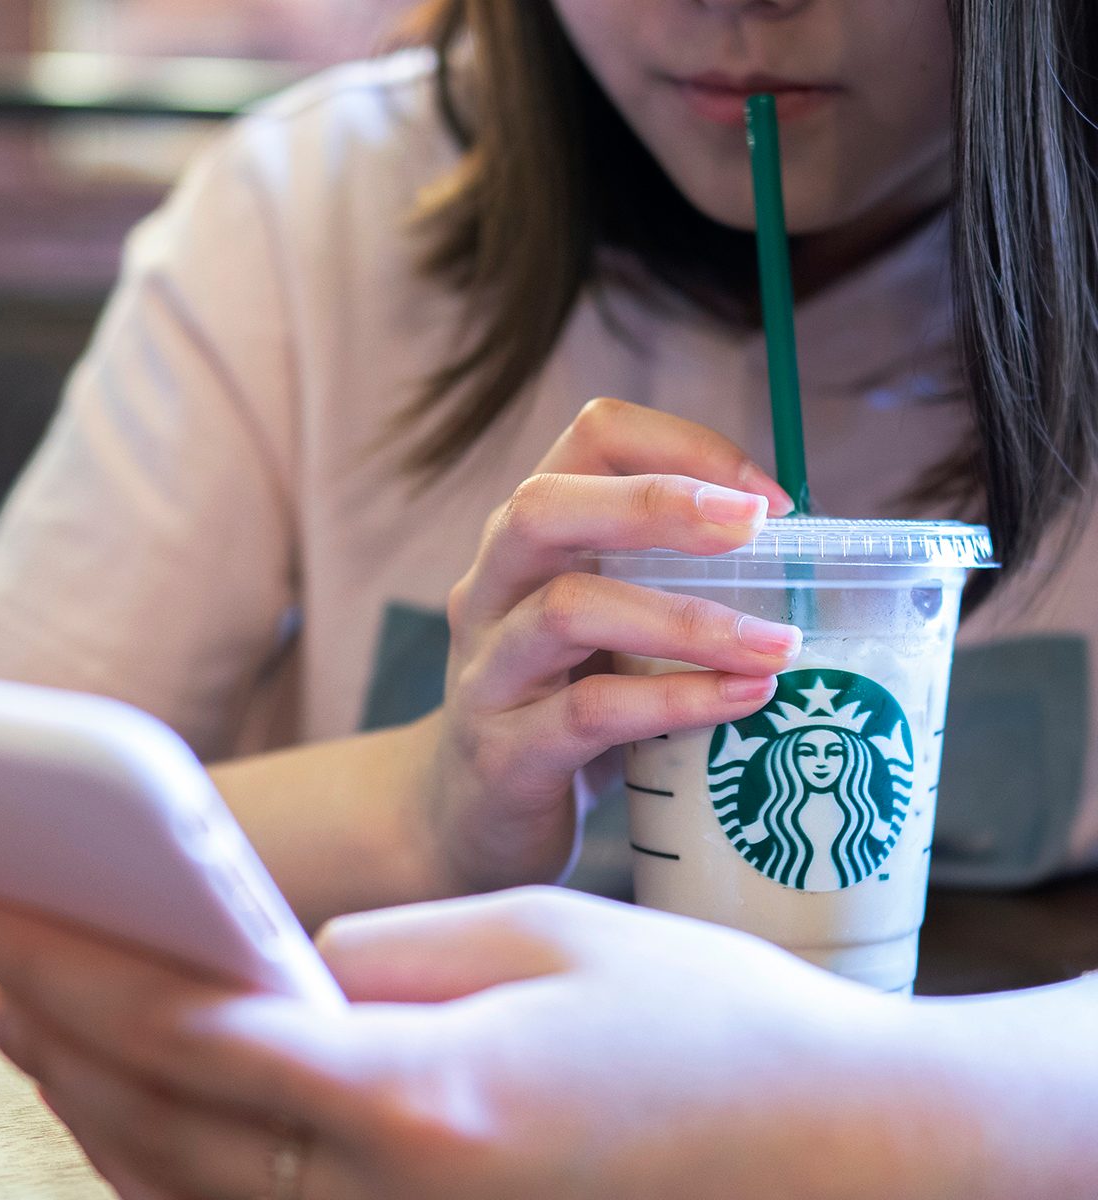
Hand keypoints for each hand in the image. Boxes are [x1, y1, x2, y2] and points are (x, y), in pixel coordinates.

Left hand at [0, 890, 909, 1199]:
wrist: (821, 1146)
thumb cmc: (701, 1020)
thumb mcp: (540, 937)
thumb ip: (388, 955)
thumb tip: (289, 963)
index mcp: (423, 1099)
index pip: (189, 1024)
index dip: (65, 957)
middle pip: (158, 1116)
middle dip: (47, 1023)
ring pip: (184, 1182)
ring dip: (87, 1094)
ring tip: (22, 1013)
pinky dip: (166, 1153)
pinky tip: (139, 1105)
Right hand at [423, 397, 799, 892]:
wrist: (468, 821)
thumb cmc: (559, 710)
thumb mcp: (605, 633)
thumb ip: (663, 588)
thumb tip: (799, 564)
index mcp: (527, 543)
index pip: (589, 440)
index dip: (682, 446)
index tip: (765, 500)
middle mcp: (489, 590)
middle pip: (543, 506)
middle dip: (656, 503)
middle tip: (754, 526)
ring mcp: (487, 671)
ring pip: (569, 610)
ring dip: (687, 620)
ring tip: (775, 645)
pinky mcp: (502, 752)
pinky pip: (589, 712)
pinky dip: (678, 700)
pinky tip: (744, 699)